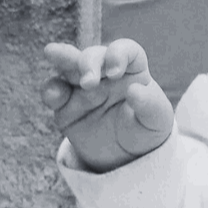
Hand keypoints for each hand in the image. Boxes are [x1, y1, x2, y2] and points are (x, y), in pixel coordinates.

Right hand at [42, 38, 174, 172]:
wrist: (125, 157)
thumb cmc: (145, 131)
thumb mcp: (156, 122)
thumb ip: (150, 105)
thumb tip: (135, 90)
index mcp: (131, 70)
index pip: (125, 50)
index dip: (118, 54)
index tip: (116, 72)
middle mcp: (105, 72)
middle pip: (94, 55)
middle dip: (88, 62)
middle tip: (88, 82)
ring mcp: (82, 86)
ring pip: (68, 65)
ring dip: (62, 58)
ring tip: (52, 52)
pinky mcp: (65, 104)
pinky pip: (54, 93)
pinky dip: (51, 90)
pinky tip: (53, 95)